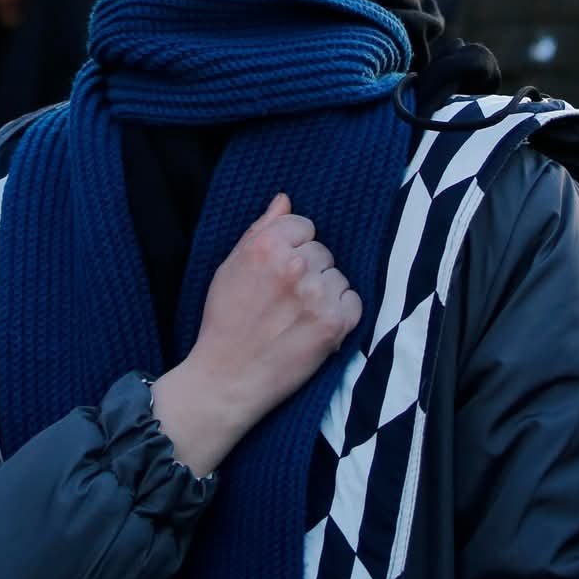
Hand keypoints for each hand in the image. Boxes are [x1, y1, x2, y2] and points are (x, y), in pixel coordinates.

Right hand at [151, 194, 360, 476]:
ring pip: (338, 277)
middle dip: (309, 270)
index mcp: (265, 246)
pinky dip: (340, 315)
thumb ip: (260, 230)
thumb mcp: (230, 267)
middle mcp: (293, 265)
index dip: (293, 248)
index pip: (304, 225)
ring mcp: (316, 294)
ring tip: (298, 316)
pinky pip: (353, 302)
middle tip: (286, 299)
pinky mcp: (333, 323)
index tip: (280, 271)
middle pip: (323, 251)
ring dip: (325, 293)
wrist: (226, 378)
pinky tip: (316, 327)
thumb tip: (285, 199)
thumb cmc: (224, 322)